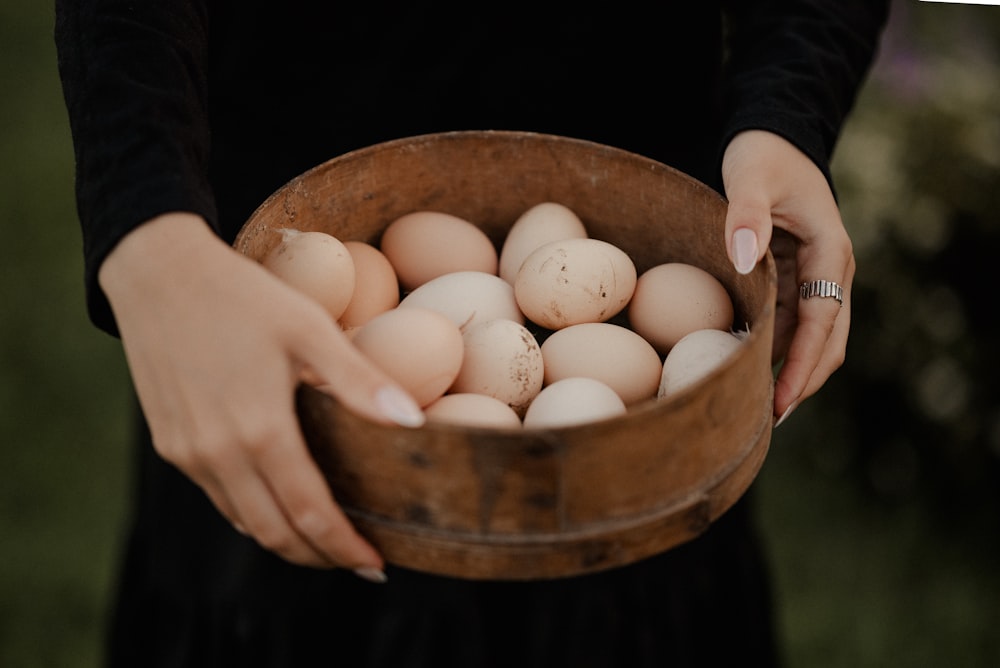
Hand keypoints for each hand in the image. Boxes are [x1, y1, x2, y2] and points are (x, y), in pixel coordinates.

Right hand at [99, 212, 423, 576]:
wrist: (158, 273)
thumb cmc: (244, 297)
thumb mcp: (309, 328)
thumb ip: (360, 381)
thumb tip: (415, 423)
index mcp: (260, 430)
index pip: (309, 514)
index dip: (345, 548)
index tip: (376, 565)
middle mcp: (218, 454)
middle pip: (275, 534)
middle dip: (320, 557)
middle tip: (358, 562)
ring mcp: (188, 453)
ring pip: (244, 522)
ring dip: (287, 541)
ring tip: (326, 540)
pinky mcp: (171, 444)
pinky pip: (219, 498)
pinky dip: (254, 514)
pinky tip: (279, 503)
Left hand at [721, 130, 853, 424]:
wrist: (773, 140)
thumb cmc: (763, 156)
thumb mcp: (750, 176)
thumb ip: (744, 214)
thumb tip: (743, 261)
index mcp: (831, 252)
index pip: (822, 320)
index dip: (804, 364)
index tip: (783, 400)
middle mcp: (830, 272)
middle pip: (827, 340)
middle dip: (802, 381)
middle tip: (766, 420)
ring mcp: (814, 279)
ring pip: (809, 338)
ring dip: (787, 371)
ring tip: (752, 407)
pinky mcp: (795, 280)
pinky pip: (788, 324)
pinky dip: (773, 350)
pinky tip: (744, 370)